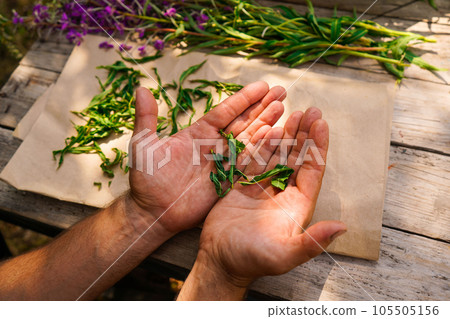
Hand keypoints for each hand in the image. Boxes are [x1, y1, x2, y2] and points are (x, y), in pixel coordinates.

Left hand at [127, 81, 286, 237]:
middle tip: (281, 92)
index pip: (226, 111)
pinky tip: (278, 139)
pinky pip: (249, 165)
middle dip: (262, 107)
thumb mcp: (143, 145)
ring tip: (284, 109)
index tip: (262, 86)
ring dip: (267, 125)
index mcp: (198, 133)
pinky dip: (263, 152)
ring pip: (250, 141)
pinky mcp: (229, 181)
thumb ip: (146, 118)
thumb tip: (140, 88)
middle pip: (243, 122)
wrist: (153, 212)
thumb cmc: (146, 180)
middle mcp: (215, 146)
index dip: (244, 99)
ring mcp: (224, 163)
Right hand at [179, 108, 345, 299]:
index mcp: (297, 205)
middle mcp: (283, 192)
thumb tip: (342, 227)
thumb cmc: (253, 259)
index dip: (318, 147)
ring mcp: (263, 187)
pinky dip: (261, 144)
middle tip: (311, 110)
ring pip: (277, 154)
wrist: (221, 260)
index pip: (312, 170)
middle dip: (305, 134)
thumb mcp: (284, 254)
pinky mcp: (243, 185)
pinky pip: (254, 159)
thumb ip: (311, 241)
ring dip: (286, 134)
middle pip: (297, 157)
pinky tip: (267, 128)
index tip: (321, 124)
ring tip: (292, 112)